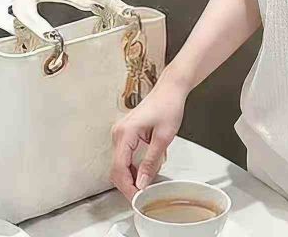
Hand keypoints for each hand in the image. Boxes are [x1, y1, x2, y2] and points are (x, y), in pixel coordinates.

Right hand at [110, 71, 187, 201]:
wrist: (170, 88)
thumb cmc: (168, 106)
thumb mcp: (163, 138)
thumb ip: (150, 162)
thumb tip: (141, 183)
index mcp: (125, 133)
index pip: (119, 169)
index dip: (127, 187)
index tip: (137, 200)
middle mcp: (118, 133)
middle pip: (117, 168)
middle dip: (129, 183)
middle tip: (144, 195)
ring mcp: (120, 132)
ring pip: (121, 163)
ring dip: (133, 174)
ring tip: (150, 178)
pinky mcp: (126, 133)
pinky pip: (126, 155)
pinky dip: (135, 164)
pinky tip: (148, 166)